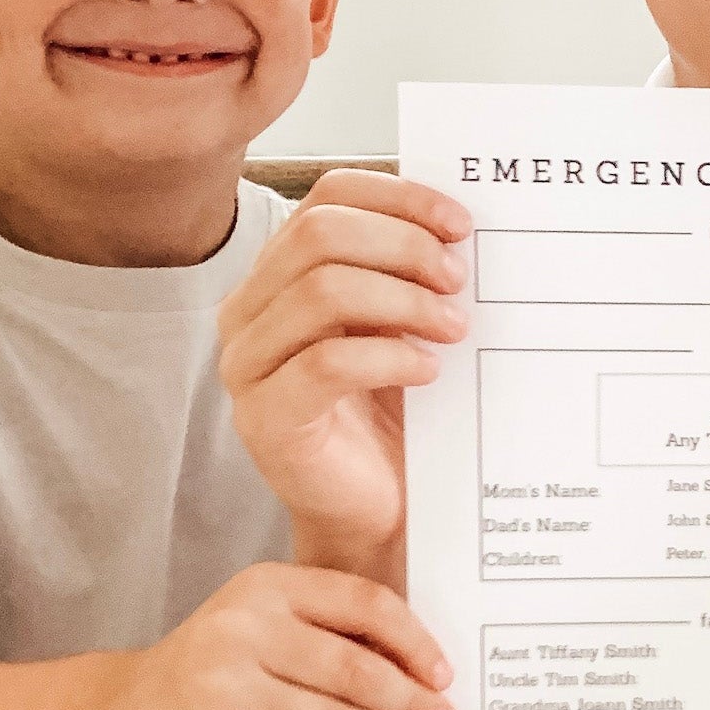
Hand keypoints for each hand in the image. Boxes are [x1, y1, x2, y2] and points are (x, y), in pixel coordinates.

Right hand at [103, 562, 454, 709]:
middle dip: (410, 702)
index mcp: (265, 587)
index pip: (362, 604)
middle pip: (354, 670)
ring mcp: (224, 692)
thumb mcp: (263, 621)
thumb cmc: (218, 666)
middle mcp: (241, 631)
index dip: (414, 641)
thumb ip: (330, 629)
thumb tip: (424, 668)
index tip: (443, 674)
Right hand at [219, 170, 472, 568]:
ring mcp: (248, 364)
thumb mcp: (404, 329)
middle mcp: (250, 310)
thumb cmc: (394, 419)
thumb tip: (461, 226)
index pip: (328, 196)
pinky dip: (388, 357)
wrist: (380, 513)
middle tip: (458, 280)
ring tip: (453, 328)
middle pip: (320, 233)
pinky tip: (427, 371)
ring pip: (321, 289)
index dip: (398, 198)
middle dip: (403, 246)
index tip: (461, 224)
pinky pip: (325, 363)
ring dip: (403, 300)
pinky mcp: (265, 418)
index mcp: (280, 274)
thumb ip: (411, 275)